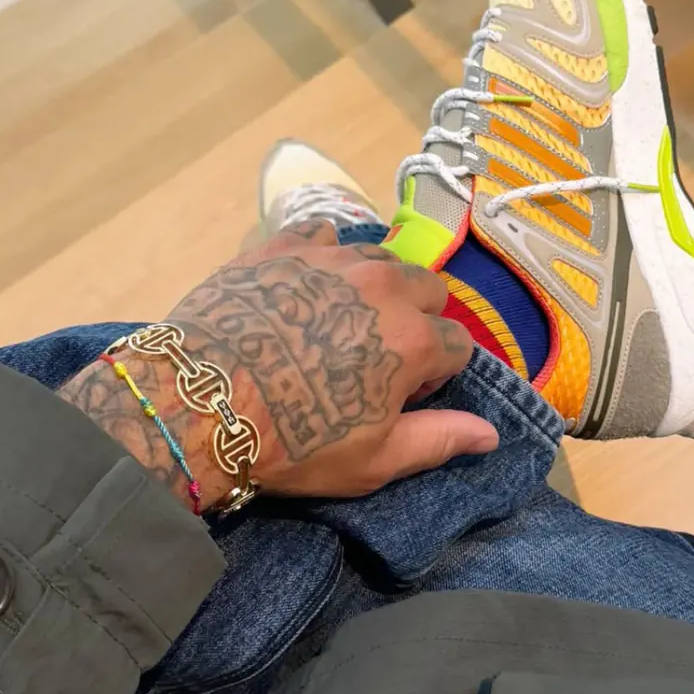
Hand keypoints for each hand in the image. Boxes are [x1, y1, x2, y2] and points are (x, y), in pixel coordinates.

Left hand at [61, 224, 497, 506]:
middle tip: (378, 354)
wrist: (200, 402)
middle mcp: (384, 286)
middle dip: (417, 318)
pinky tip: (307, 283)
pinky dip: (325, 254)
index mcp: (414, 339)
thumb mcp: (376, 461)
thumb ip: (440, 440)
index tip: (404, 394)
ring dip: (376, 285)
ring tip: (343, 318)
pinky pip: (322, 233)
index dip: (435, 373)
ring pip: (380, 258)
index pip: (457, 345)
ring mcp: (333, 258)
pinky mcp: (284, 245)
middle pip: (428, 289)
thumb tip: (493, 433)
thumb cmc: (295, 442)